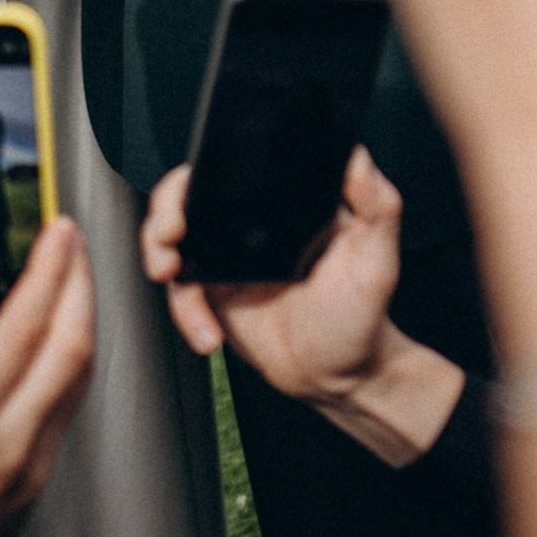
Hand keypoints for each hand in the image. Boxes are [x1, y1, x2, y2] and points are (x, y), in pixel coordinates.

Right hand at [0, 221, 94, 536]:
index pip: (22, 331)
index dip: (47, 272)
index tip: (56, 233)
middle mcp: (9, 448)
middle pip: (71, 348)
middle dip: (80, 283)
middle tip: (73, 241)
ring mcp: (32, 468)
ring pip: (79, 378)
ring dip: (83, 318)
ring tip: (72, 278)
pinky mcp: (40, 482)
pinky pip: (68, 407)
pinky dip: (70, 360)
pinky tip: (58, 340)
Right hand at [141, 148, 463, 466]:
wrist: (339, 379)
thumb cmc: (362, 317)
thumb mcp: (376, 260)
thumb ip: (378, 207)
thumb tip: (360, 158)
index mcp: (286, 202)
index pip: (238, 164)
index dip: (207, 168)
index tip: (195, 189)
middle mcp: (252, 223)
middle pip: (191, 194)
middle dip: (165, 208)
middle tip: (171, 232)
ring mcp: (229, 257)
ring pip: (174, 237)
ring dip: (157, 249)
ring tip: (168, 272)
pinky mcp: (215, 293)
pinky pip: (182, 291)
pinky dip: (184, 312)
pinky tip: (207, 333)